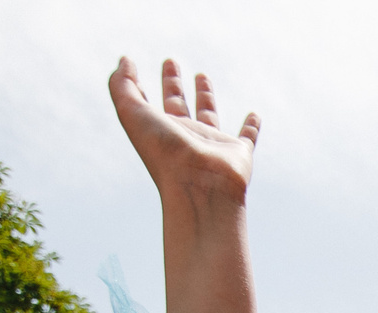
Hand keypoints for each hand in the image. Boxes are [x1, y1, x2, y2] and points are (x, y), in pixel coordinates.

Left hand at [110, 58, 258, 210]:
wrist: (200, 187)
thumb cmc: (165, 153)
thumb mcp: (133, 114)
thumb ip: (123, 86)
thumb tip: (124, 61)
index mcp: (158, 130)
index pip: (144, 103)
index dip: (136, 85)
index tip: (131, 66)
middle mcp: (183, 136)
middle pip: (176, 105)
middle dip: (172, 83)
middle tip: (170, 61)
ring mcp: (212, 145)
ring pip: (208, 115)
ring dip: (204, 95)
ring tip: (201, 75)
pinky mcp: (239, 153)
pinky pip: (247, 138)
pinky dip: (251, 127)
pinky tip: (254, 116)